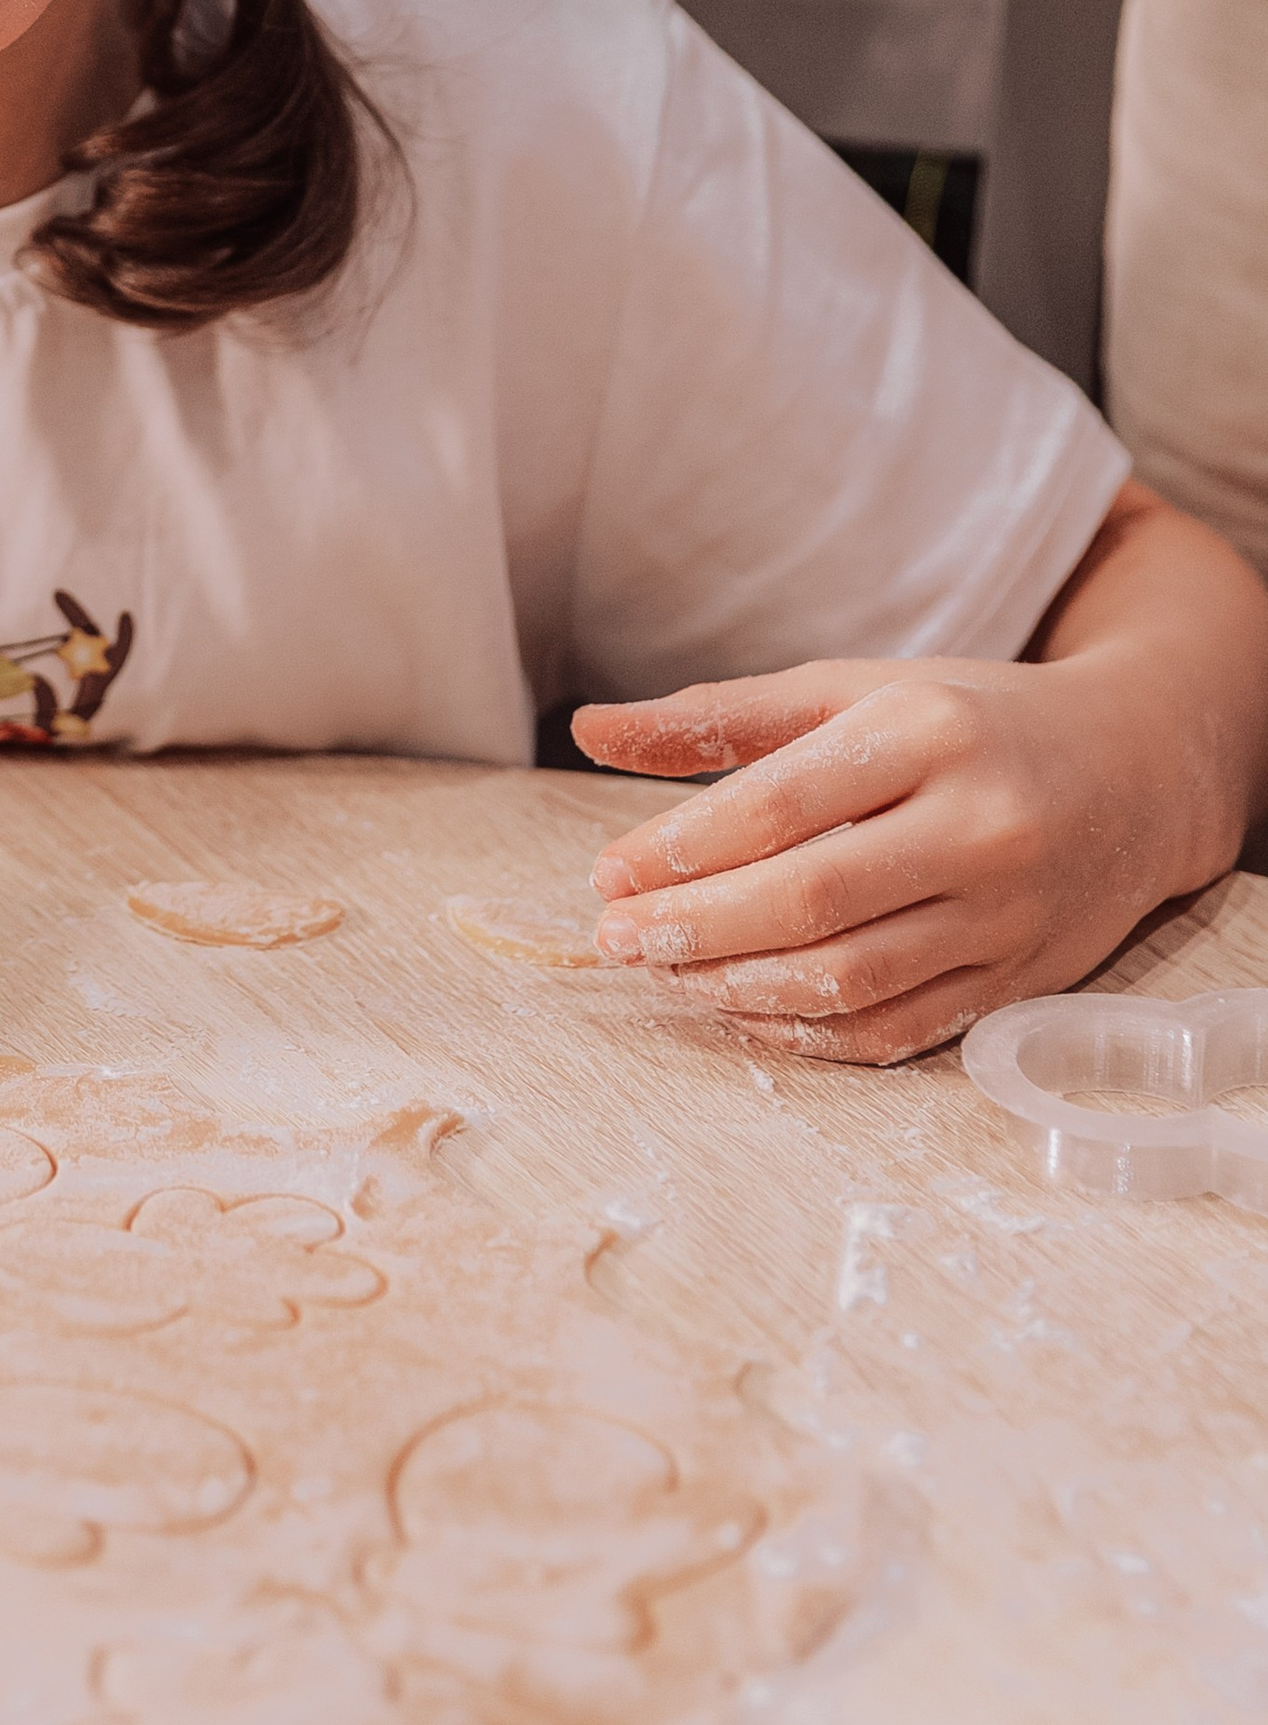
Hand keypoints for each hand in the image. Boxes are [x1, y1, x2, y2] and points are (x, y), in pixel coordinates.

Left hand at [571, 643, 1247, 1067]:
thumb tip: (588, 729)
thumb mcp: (850, 691)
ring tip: (668, 976)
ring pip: (851, 976)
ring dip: (738, 988)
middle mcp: (977, 825)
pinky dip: (809, 1033)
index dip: (679, 849)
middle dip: (694, 929)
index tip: (608, 876)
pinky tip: (744, 1012)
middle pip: (808, 899)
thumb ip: (721, 717)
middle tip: (616, 939)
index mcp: (926, 734)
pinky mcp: (1021, 981)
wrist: (1136, 770)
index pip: (778, 805)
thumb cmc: (967, 722)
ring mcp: (1006, 913)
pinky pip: (899, 1028)